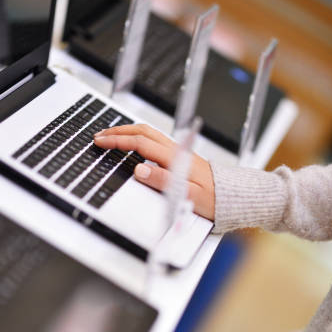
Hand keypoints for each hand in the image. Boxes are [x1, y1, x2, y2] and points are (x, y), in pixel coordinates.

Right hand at [94, 123, 214, 219]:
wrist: (232, 196)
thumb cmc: (214, 199)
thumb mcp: (187, 195)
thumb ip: (163, 182)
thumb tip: (140, 171)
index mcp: (175, 158)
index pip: (140, 144)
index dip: (118, 142)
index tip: (101, 142)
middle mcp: (176, 151)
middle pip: (142, 132)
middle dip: (118, 132)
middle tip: (99, 136)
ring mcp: (178, 151)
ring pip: (149, 133)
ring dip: (128, 131)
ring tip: (111, 135)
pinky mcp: (180, 156)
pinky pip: (155, 140)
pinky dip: (138, 137)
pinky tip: (133, 143)